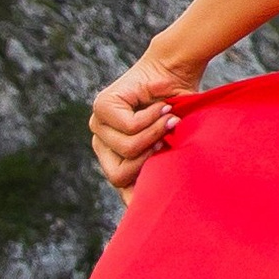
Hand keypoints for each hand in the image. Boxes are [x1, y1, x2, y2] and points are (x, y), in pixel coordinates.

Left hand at [89, 47, 205, 195]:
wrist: (176, 70)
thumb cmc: (180, 110)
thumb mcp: (174, 147)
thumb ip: (163, 172)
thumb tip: (154, 208)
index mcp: (117, 160)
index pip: (120, 191)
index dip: (136, 200)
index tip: (157, 204)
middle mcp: (103, 146)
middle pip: (119, 176)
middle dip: (152, 159)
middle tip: (172, 139)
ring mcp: (98, 126)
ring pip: (127, 149)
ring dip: (157, 133)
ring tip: (172, 118)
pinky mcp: (101, 107)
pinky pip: (129, 127)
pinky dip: (152, 118)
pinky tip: (161, 107)